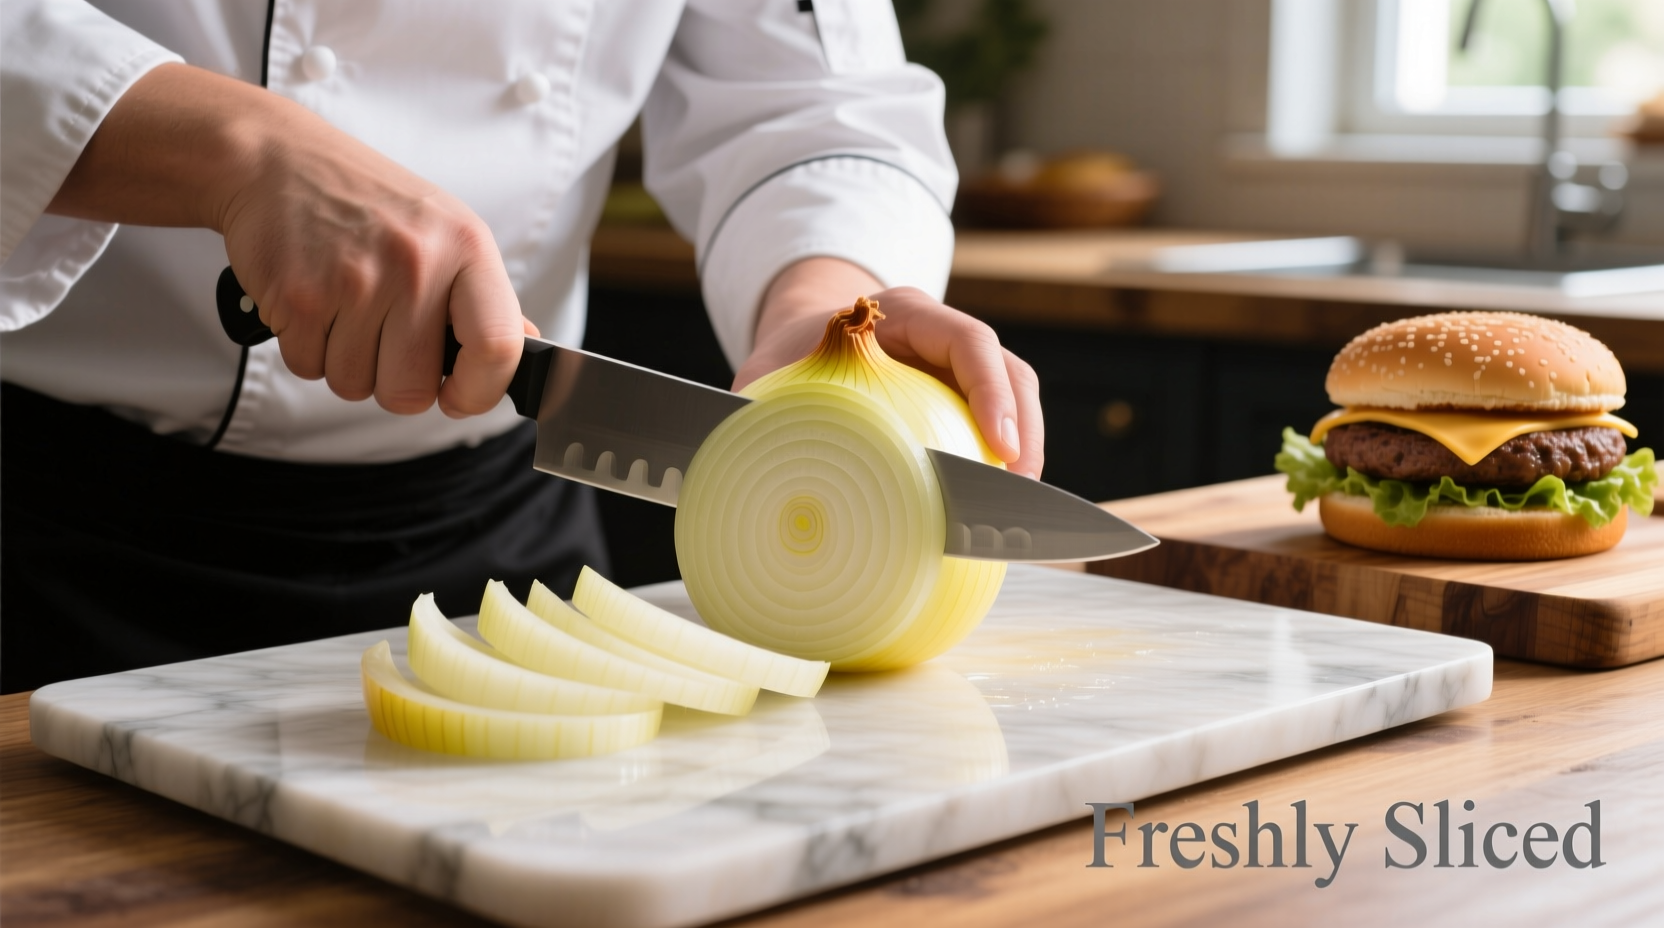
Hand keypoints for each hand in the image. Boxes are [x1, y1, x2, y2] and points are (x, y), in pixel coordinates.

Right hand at [47, 64, 531, 417]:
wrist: (276, 158)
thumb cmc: (367, 201)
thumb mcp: (446, 231)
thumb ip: (484, 298)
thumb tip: (525, 349)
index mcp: (466, 247)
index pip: (498, 348)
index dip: (480, 391)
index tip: (460, 396)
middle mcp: (416, 264)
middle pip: (412, 391)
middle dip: (395, 383)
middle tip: (385, 341)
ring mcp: (355, 282)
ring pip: (356, 386)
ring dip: (348, 363)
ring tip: (346, 309)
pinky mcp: (299, 297)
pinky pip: (309, 368)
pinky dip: (308, 349)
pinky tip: (315, 303)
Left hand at [735, 257, 1043, 478]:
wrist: (800, 343)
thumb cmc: (785, 359)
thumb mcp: (765, 374)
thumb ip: (758, 406)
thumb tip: (742, 456)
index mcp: (902, 314)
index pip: (967, 340)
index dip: (991, 391)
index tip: (999, 446)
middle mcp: (941, 335)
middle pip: (1009, 370)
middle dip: (1025, 427)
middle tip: (1020, 486)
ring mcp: (956, 367)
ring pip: (1014, 398)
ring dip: (1025, 448)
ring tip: (1016, 505)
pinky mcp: (961, 400)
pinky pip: (998, 424)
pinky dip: (1005, 460)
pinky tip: (991, 507)